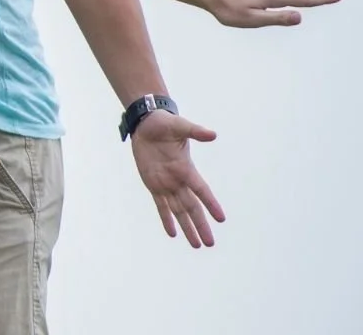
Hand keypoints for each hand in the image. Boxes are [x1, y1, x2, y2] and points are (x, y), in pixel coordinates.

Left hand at [130, 110, 224, 247]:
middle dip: (201, 225)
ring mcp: (166, 184)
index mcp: (186, 169)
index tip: (221, 219)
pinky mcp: (153, 184)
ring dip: (187, 227)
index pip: (201, 191)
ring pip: (178, 211)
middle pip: (192, 208)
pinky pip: (160, 205)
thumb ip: (195, 131)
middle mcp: (179, 180)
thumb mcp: (179, 126)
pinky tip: (173, 233)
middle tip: (210, 243)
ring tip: (196, 245)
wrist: (147, 124)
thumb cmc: (164, 123)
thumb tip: (212, 134)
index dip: (211, 204)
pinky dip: (166, 219)